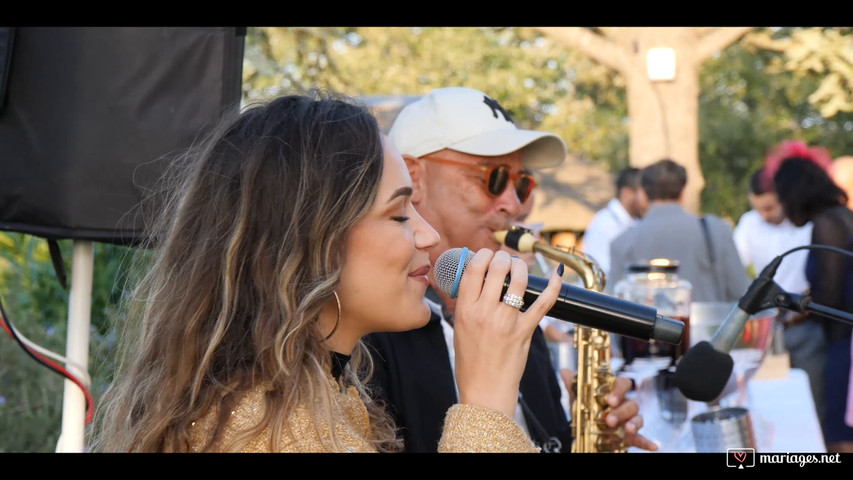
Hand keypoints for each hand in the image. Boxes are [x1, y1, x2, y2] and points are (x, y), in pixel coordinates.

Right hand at [453, 248, 561, 418]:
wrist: (485, 392)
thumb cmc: (471, 362)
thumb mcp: (459, 328)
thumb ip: (467, 303)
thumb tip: (477, 278)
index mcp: (465, 310)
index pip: (474, 269)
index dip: (482, 255)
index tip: (487, 255)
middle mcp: (485, 312)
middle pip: (497, 268)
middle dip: (503, 257)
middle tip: (505, 261)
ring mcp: (507, 321)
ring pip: (519, 279)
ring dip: (521, 266)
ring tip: (519, 268)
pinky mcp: (526, 331)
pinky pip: (544, 302)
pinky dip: (553, 286)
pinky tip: (556, 273)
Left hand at [560, 369, 658, 451]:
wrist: (588, 433)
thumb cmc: (588, 412)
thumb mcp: (579, 400)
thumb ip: (573, 386)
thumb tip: (564, 371)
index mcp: (614, 393)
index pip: (623, 384)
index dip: (619, 390)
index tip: (608, 399)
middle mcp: (624, 405)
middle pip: (631, 403)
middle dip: (621, 411)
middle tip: (609, 419)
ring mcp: (629, 420)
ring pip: (638, 417)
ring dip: (633, 423)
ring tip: (627, 430)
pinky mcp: (631, 436)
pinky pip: (642, 438)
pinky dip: (648, 442)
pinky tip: (654, 446)